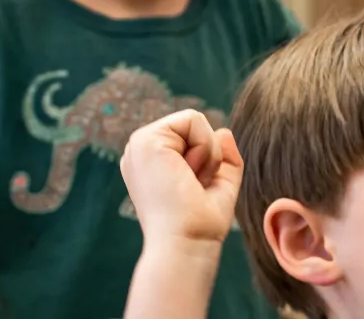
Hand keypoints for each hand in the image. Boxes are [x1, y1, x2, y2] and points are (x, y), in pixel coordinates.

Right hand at [121, 109, 243, 244]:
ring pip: (195, 121)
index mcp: (153, 163)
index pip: (193, 137)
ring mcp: (139, 144)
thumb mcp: (220, 185)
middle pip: (195, 127)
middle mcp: (142, 152)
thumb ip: (225, 158)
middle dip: (208, 155)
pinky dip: (204, 147)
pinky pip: (193, 119)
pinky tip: (189, 173)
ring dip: (207, 154)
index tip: (195, 189)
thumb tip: (224, 131)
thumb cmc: (202, 222)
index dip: (208, 160)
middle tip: (193, 187)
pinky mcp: (145, 140)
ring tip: (190, 182)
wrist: (187, 243)